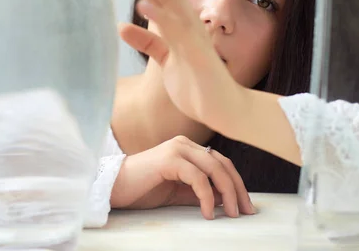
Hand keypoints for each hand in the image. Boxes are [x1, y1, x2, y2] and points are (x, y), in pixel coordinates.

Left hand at [105, 0, 301, 165]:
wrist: (223, 107)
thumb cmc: (196, 81)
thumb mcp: (166, 57)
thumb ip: (149, 40)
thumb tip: (121, 26)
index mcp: (178, 19)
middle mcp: (186, 20)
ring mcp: (192, 35)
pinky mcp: (195, 54)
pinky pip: (175, 33)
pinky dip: (159, 17)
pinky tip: (142, 4)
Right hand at [110, 136, 254, 218]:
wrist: (113, 188)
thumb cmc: (142, 189)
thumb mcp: (177, 192)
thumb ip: (199, 192)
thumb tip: (225, 200)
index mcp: (188, 148)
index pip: (221, 163)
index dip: (236, 184)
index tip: (244, 205)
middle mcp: (185, 144)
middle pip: (222, 164)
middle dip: (237, 189)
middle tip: (244, 211)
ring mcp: (177, 149)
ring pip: (214, 168)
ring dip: (227, 193)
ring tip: (230, 213)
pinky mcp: (169, 159)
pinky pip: (197, 177)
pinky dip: (206, 195)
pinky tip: (207, 212)